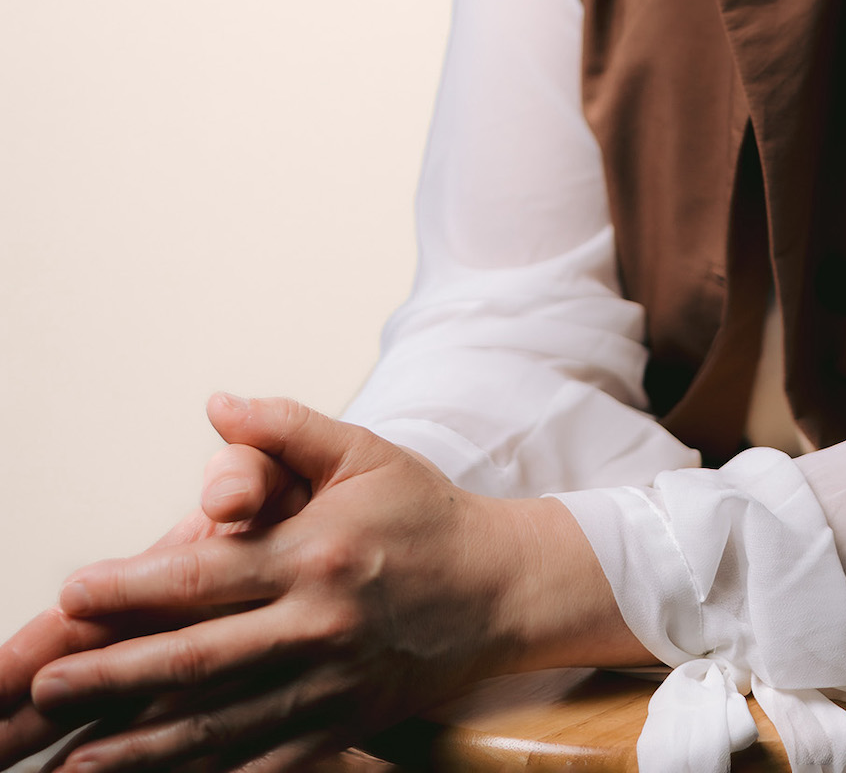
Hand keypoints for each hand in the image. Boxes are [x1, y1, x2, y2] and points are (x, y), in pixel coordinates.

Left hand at [23, 394, 646, 772]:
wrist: (502, 587)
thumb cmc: (426, 513)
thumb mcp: (362, 451)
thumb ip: (286, 427)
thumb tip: (217, 404)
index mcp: (314, 552)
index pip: (207, 573)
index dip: (135, 586)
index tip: (73, 593)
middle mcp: (316, 624)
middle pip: (197, 659)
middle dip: (114, 676)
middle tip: (48, 688)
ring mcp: (328, 684)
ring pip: (220, 725)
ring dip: (143, 749)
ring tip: (78, 762)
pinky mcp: (341, 725)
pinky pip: (264, 761)